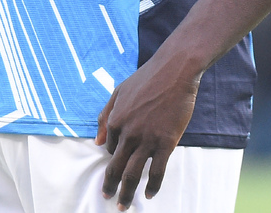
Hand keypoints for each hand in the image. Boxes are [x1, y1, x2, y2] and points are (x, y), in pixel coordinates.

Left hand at [95, 52, 199, 209]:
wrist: (174, 70)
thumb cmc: (147, 78)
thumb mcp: (119, 91)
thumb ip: (105, 115)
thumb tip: (96, 141)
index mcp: (116, 120)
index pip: (109, 148)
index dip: (114, 156)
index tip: (118, 163)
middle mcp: (128, 133)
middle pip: (116, 167)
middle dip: (111, 186)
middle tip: (109, 198)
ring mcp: (146, 139)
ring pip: (133, 174)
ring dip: (127, 194)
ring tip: (124, 206)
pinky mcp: (165, 142)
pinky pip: (156, 171)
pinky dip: (152, 186)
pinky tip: (150, 194)